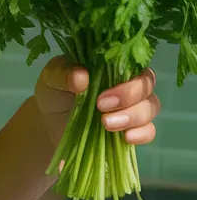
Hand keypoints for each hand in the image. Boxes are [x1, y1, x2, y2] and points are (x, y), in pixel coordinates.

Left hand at [34, 56, 159, 146]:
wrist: (49, 122)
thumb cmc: (54, 91)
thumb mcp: (51, 78)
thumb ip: (63, 73)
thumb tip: (81, 76)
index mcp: (110, 63)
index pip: (132, 61)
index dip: (124, 75)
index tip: (103, 93)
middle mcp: (127, 82)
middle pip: (146, 84)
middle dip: (128, 96)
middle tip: (101, 106)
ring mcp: (132, 106)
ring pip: (151, 107)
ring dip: (133, 116)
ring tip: (106, 124)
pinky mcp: (132, 128)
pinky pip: (150, 130)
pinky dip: (143, 133)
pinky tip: (127, 138)